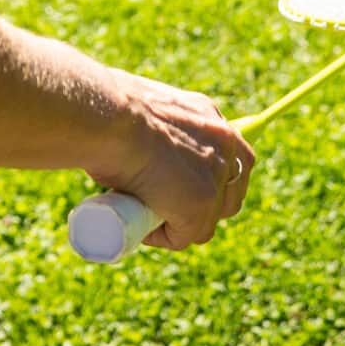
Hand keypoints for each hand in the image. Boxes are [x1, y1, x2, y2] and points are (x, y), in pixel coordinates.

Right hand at [86, 73, 254, 250]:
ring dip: (182, 224)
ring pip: (207, 219)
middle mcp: (222, 144)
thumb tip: (142, 146)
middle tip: (169, 205)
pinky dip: (162, 236)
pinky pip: (184, 236)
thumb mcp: (148, 109)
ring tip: (147, 215)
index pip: (232, 155)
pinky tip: (140, 226)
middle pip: (230, 191)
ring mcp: (214, 178)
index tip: (188, 184)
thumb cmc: (113, 108)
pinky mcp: (199, 206)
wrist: (112, 118)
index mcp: (209, 115)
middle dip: (206, 205)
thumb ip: (158, 127)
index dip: (214, 177)